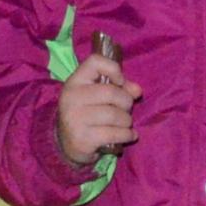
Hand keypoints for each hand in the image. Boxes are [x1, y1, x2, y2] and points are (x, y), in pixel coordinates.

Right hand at [58, 44, 138, 169]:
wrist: (68, 144)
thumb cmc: (88, 114)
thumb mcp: (99, 97)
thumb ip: (120, 88)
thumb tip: (137, 90)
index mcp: (75, 82)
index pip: (95, 62)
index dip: (113, 69)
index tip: (119, 82)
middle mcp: (71, 98)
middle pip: (111, 92)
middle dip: (126, 102)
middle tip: (125, 110)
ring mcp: (75, 119)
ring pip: (115, 115)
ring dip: (127, 121)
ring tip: (124, 124)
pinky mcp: (82, 139)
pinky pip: (115, 134)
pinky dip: (127, 135)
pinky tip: (128, 136)